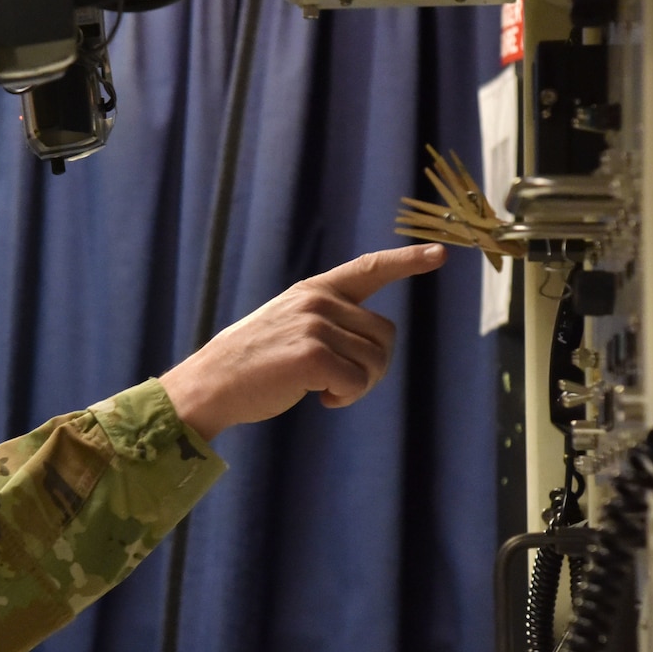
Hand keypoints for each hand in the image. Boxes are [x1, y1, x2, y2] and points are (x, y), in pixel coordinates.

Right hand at [159, 244, 444, 439]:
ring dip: (358, 386)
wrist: (211, 383)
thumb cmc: (252, 363)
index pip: (368, 269)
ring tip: (323, 389)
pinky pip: (358, 383)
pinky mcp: (312, 355)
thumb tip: (378, 342)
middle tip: (339, 382)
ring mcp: (314, 326)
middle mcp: (317, 302)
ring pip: (375, 362)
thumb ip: (328, 321)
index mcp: (313, 291)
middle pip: (385, 336)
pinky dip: (345, 398)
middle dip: (372, 366)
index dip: (406, 261)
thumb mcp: (288, 326)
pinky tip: (318, 398)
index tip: (440, 253)